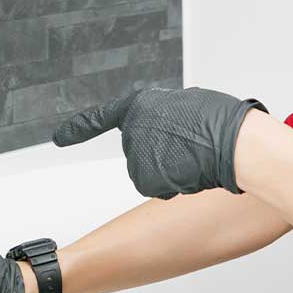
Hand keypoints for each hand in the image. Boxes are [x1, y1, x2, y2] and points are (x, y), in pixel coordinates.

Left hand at [51, 86, 268, 198]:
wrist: (233, 142)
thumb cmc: (221, 121)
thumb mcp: (188, 105)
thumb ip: (166, 117)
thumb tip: (169, 134)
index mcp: (141, 104)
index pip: (103, 117)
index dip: (80, 128)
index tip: (59, 138)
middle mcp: (131, 129)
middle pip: (141, 152)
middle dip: (163, 153)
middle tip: (191, 144)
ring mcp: (135, 154)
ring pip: (151, 172)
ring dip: (172, 169)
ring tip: (195, 156)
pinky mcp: (143, 178)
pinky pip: (159, 188)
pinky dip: (176, 184)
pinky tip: (192, 172)